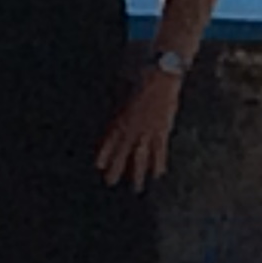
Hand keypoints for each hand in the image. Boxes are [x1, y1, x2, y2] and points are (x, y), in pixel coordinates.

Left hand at [95, 71, 183, 189]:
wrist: (162, 74)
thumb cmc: (142, 78)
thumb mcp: (123, 92)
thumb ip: (119, 106)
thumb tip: (115, 117)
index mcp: (121, 117)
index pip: (110, 139)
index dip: (104, 153)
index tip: (98, 166)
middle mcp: (133, 127)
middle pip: (122, 151)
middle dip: (116, 167)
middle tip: (110, 182)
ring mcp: (148, 130)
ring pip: (141, 155)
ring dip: (137, 172)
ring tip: (135, 187)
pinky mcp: (163, 130)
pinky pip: (160, 150)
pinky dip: (159, 162)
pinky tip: (158, 174)